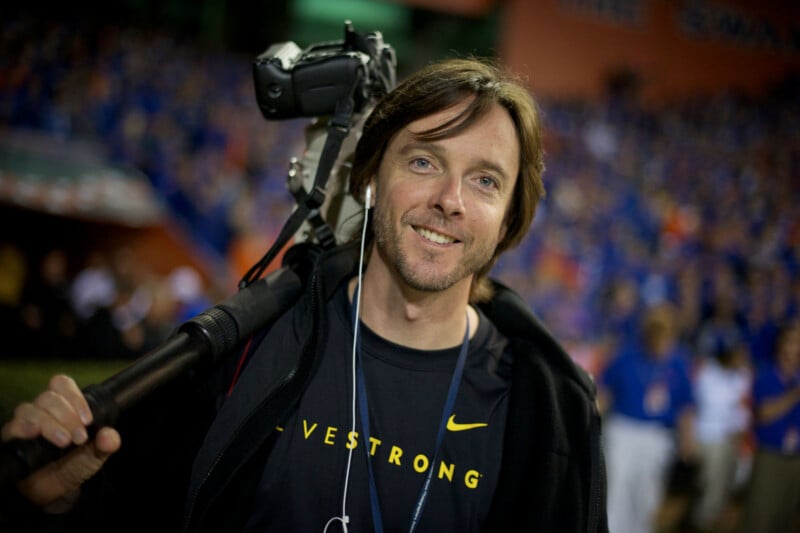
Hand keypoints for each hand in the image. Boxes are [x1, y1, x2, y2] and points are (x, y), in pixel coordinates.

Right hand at [0, 374, 120, 509]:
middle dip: (67, 415)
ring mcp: (27, 423)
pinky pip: (13, 426)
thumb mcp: (96, 455)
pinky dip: (24, 427)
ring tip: (64, 441)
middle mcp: (43, 411)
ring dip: (49, 423)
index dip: (75, 398)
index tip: (87, 420)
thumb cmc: (75, 464)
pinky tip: (34, 433)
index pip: (62, 385)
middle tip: (78, 437)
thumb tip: (110, 435)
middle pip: (48, 397)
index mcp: (65, 407)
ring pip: (30, 409)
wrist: (56, 490)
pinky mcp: (13, 438)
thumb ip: (106, 444)